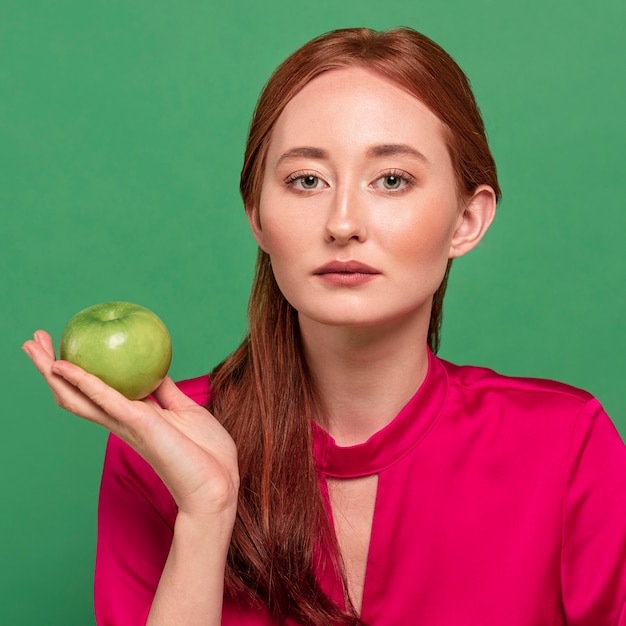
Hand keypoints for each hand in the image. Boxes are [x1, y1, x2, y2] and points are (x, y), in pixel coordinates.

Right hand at [22, 330, 238, 517]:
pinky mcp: (138, 424)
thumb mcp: (184, 411)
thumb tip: (156, 369)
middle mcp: (120, 421)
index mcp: (132, 418)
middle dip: (50, 368)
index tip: (63, 346)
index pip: (93, 392)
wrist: (217, 484)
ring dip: (51, 371)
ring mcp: (126, 423)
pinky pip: (106, 398)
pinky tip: (63, 365)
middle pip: (74, 394)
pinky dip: (83, 380)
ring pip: (77, 396)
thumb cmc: (204, 453)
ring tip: (34, 345)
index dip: (74, 372)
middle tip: (35, 340)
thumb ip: (166, 392)